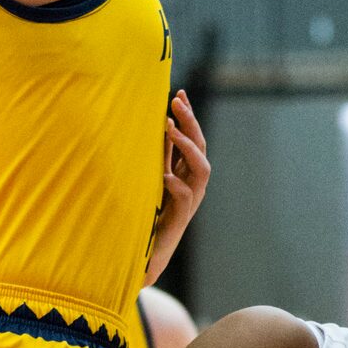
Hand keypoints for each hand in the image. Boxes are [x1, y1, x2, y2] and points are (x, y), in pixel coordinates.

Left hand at [145, 91, 210, 284]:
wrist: (145, 255)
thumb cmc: (145, 215)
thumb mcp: (149, 178)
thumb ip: (157, 156)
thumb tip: (155, 126)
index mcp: (186, 172)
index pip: (193, 138)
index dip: (188, 116)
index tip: (179, 93)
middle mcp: (193, 184)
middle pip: (200, 147)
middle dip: (190, 122)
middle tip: (175, 102)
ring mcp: (190, 201)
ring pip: (202, 169)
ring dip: (187, 147)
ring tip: (170, 129)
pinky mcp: (181, 218)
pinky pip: (185, 198)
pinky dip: (176, 184)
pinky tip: (164, 175)